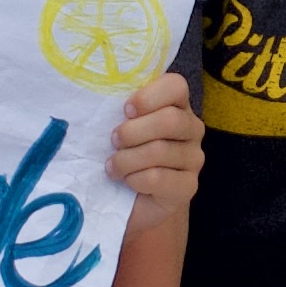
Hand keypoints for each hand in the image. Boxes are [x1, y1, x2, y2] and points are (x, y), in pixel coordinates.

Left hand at [107, 73, 203, 229]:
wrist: (126, 201)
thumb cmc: (121, 155)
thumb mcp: (118, 126)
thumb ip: (118, 109)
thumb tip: (92, 96)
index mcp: (176, 106)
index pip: (176, 86)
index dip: (149, 96)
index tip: (126, 110)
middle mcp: (191, 129)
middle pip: (170, 120)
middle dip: (133, 132)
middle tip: (114, 141)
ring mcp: (193, 159)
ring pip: (160, 151)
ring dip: (127, 159)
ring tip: (113, 166)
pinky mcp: (188, 186)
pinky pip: (158, 178)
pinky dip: (134, 180)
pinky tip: (128, 182)